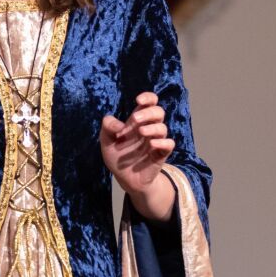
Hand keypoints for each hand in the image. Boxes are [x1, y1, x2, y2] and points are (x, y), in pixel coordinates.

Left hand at [99, 91, 176, 220]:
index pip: (150, 102)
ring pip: (163, 127)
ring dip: (152, 127)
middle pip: (159, 112)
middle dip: (148, 112)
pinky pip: (169, 144)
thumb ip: (107, 128)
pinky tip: (152, 144)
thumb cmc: (117, 157)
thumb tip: (117, 124)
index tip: (138, 100)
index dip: (148, 97)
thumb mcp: (106, 142)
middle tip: (135, 120)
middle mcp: (148, 129)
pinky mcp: (160, 154)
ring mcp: (155, 141)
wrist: (125, 179)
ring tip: (140, 132)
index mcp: (137, 122)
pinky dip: (162, 142)